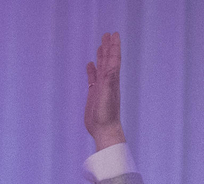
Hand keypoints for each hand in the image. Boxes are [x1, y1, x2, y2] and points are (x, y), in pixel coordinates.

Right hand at [85, 32, 125, 149]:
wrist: (104, 129)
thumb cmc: (106, 115)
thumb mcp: (107, 96)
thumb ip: (108, 82)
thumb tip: (109, 68)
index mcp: (112, 79)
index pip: (114, 59)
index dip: (114, 46)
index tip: (113, 34)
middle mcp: (108, 81)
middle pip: (108, 60)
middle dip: (108, 47)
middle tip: (107, 34)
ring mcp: (101, 87)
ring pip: (101, 67)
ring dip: (101, 56)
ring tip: (100, 45)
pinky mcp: (94, 94)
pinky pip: (93, 78)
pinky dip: (92, 70)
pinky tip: (89, 65)